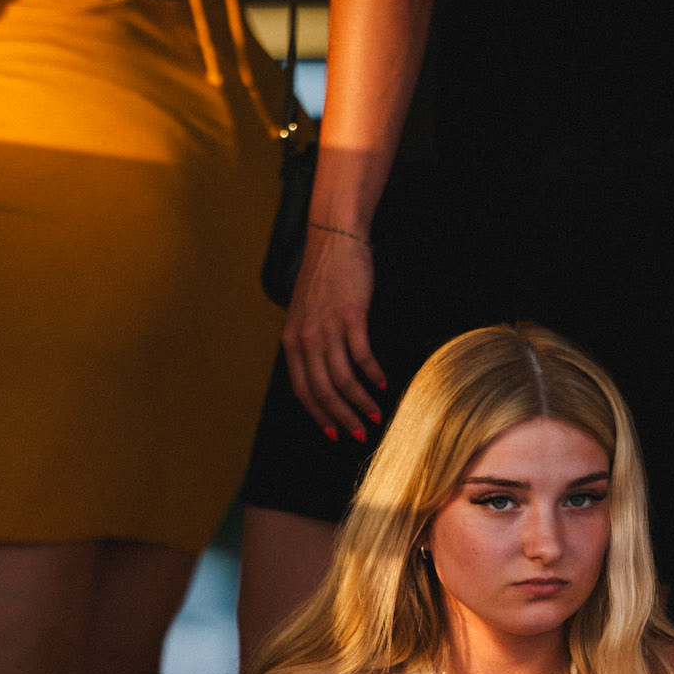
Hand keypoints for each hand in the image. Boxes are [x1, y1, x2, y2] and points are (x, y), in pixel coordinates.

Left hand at [281, 225, 385, 441]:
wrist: (335, 239)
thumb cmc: (323, 277)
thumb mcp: (305, 314)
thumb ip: (308, 343)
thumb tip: (321, 374)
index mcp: (292, 341)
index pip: (302, 390)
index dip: (318, 416)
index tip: (333, 434)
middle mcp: (306, 338)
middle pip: (323, 391)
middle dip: (341, 418)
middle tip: (359, 433)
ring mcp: (327, 328)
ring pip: (342, 379)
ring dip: (360, 402)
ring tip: (375, 415)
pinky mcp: (350, 316)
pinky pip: (362, 356)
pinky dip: (373, 374)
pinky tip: (382, 383)